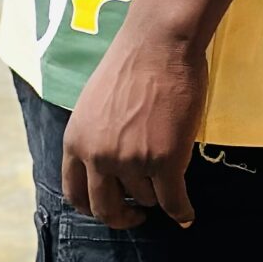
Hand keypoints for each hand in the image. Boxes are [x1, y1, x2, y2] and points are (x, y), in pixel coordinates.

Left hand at [61, 20, 206, 229]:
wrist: (160, 43)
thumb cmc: (132, 64)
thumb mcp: (93, 104)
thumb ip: (94, 137)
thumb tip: (107, 167)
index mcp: (76, 141)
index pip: (75, 194)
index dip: (94, 207)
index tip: (111, 207)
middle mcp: (98, 156)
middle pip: (106, 209)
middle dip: (123, 218)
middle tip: (137, 216)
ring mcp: (131, 161)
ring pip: (146, 198)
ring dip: (157, 193)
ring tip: (168, 175)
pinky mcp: (165, 161)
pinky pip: (173, 201)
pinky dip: (182, 212)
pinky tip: (187, 215)